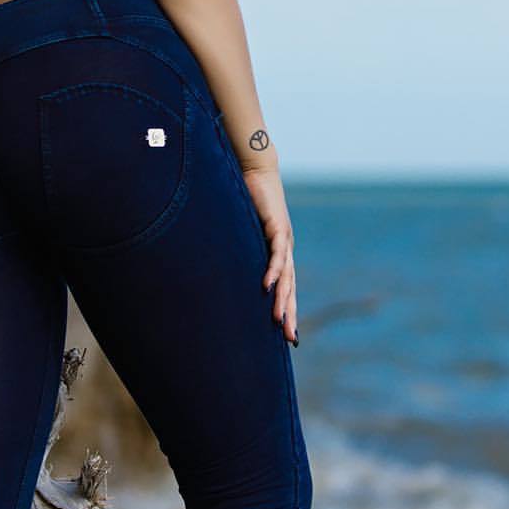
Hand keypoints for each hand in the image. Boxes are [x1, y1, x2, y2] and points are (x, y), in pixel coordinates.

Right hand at [240, 162, 297, 343]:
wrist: (257, 169)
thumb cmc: (246, 198)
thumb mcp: (241, 230)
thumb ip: (237, 248)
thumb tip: (218, 263)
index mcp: (278, 252)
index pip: (285, 286)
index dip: (286, 309)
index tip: (285, 333)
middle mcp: (285, 249)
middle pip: (290, 288)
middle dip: (289, 313)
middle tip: (289, 339)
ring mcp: (284, 239)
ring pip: (287, 276)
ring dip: (283, 299)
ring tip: (280, 320)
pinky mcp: (278, 227)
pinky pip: (276, 254)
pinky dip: (273, 270)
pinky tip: (268, 286)